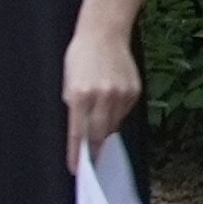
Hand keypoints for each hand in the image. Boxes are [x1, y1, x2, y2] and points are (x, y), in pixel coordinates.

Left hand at [58, 21, 139, 163]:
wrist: (104, 34)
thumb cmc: (81, 58)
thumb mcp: (68, 84)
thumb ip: (75, 109)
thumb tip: (82, 134)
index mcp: (79, 95)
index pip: (77, 133)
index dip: (76, 154)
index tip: (75, 169)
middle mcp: (101, 96)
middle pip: (97, 134)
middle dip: (92, 147)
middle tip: (90, 157)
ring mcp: (120, 94)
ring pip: (112, 125)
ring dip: (104, 129)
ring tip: (98, 119)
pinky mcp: (134, 91)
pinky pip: (124, 113)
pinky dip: (116, 114)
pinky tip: (110, 103)